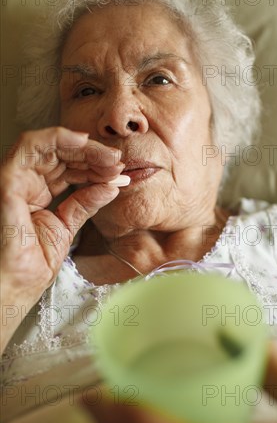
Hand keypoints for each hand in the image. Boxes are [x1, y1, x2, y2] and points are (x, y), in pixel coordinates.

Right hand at [0, 127, 127, 349]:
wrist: (17, 284)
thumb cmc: (31, 263)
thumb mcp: (67, 227)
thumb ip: (85, 203)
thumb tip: (111, 186)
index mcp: (36, 192)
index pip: (67, 167)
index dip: (94, 165)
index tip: (118, 171)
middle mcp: (25, 182)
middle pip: (60, 154)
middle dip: (93, 154)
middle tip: (117, 161)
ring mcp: (16, 180)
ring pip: (48, 145)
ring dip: (83, 146)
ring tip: (108, 157)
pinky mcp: (9, 181)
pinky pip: (29, 146)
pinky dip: (57, 138)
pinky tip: (83, 141)